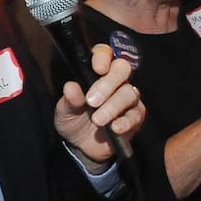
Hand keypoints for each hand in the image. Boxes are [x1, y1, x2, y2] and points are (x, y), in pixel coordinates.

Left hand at [53, 44, 144, 162]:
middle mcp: (116, 81)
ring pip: (129, 93)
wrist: (82, 146)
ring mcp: (128, 97)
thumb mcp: (65, 111)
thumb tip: (70, 87)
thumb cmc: (74, 120)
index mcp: (98, 72)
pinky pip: (135, 115)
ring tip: (97, 120)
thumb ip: (69, 99)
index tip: (98, 69)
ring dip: (112, 106)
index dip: (103, 57)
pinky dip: (124, 122)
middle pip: (122, 69)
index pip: (105, 54)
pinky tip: (114, 128)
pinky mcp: (136, 116)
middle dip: (108, 83)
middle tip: (92, 101)